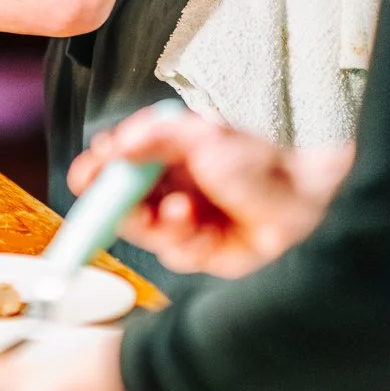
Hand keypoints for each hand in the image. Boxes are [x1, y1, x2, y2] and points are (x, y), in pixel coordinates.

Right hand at [71, 107, 352, 276]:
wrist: (304, 202)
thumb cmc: (260, 163)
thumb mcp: (203, 136)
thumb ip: (156, 136)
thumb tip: (116, 142)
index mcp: (170, 156)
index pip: (121, 164)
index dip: (99, 171)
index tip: (85, 174)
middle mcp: (174, 189)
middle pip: (123, 201)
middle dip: (116, 203)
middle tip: (112, 201)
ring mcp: (186, 221)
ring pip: (145, 231)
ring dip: (154, 223)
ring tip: (178, 210)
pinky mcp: (202, 252)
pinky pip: (173, 254)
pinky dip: (180, 240)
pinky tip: (197, 227)